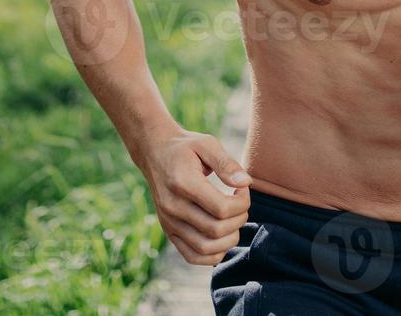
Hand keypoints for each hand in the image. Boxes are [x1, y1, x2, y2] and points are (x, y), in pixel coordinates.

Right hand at [137, 129, 250, 265]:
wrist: (155, 152)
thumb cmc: (185, 147)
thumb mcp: (207, 144)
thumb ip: (227, 163)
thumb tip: (246, 183)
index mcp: (183, 183)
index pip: (222, 209)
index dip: (242, 202)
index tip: (242, 188)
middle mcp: (172, 206)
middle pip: (217, 230)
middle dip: (239, 218)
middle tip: (240, 203)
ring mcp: (169, 222)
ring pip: (207, 248)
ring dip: (230, 238)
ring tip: (233, 219)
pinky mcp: (168, 231)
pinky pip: (193, 256)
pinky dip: (213, 255)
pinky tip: (222, 237)